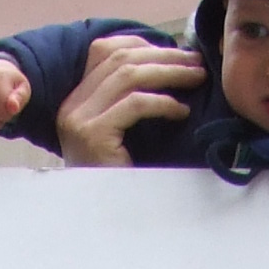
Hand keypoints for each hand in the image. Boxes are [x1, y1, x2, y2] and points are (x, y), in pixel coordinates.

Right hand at [56, 33, 203, 166]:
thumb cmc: (119, 179)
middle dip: (164, 56)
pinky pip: (136, 105)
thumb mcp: (121, 133)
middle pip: (121, 59)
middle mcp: (72, 106)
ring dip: (170, 73)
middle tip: (196, 62)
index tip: (175, 52)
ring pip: (129, 76)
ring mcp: (79, 120)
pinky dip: (163, 103)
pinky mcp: (94, 135)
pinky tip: (182, 111)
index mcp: (75, 100)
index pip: (104, 51)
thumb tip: (171, 63)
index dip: (143, 45)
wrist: (101, 222)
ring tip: (196, 78)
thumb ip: (130, 100)